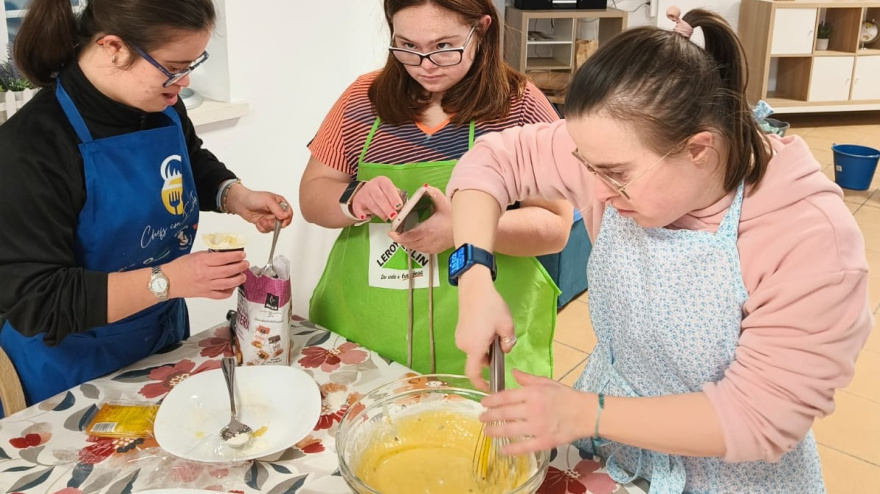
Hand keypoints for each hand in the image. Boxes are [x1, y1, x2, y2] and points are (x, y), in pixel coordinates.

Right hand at [164, 250, 249, 299]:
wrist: (168, 281)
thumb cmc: (180, 267)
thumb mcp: (195, 255)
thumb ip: (210, 255)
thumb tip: (224, 254)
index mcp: (202, 262)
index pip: (223, 258)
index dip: (235, 256)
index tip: (242, 255)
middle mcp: (205, 274)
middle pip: (228, 271)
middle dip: (240, 267)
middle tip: (245, 264)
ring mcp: (206, 285)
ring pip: (227, 283)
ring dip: (238, 279)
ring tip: (242, 275)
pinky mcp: (205, 294)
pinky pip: (221, 295)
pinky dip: (229, 291)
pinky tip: (232, 286)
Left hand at [226, 185, 292, 232]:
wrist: (240, 203)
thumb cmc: (254, 198)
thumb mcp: (268, 200)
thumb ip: (278, 209)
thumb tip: (286, 216)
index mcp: (280, 204)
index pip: (289, 214)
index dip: (286, 219)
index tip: (281, 222)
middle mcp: (276, 211)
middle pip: (282, 223)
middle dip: (274, 224)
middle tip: (267, 221)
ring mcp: (270, 218)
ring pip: (275, 228)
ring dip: (267, 226)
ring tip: (261, 221)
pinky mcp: (264, 223)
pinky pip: (267, 230)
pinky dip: (262, 228)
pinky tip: (258, 223)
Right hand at [350, 176, 402, 221]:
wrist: (365, 193)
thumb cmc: (381, 193)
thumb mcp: (390, 192)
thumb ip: (397, 198)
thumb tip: (405, 207)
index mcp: (382, 181)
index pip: (388, 188)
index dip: (393, 197)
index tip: (399, 206)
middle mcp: (372, 186)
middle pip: (379, 197)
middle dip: (387, 208)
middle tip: (394, 216)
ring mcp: (363, 193)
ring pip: (372, 204)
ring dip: (380, 213)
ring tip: (386, 218)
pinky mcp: (357, 202)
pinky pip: (359, 209)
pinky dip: (362, 214)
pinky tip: (366, 217)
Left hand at [388, 186, 451, 253]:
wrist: (466, 228)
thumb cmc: (454, 217)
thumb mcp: (444, 202)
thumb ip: (433, 194)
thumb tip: (425, 188)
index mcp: (429, 229)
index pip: (409, 236)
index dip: (398, 236)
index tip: (391, 232)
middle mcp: (429, 240)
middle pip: (408, 243)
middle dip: (399, 238)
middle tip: (394, 232)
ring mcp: (431, 247)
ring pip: (413, 247)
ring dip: (406, 242)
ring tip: (401, 235)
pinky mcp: (434, 250)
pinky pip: (420, 250)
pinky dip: (413, 245)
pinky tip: (412, 239)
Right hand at [455, 268, 516, 388]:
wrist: (474, 287)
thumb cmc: (490, 306)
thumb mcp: (506, 325)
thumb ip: (508, 342)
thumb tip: (504, 350)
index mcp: (474, 347)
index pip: (473, 373)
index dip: (480, 383)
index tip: (489, 388)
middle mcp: (463, 345)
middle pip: (477, 360)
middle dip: (489, 357)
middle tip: (501, 342)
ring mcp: (459, 337)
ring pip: (475, 350)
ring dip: (485, 347)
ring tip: (495, 330)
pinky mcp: (459, 330)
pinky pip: (471, 341)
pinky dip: (480, 339)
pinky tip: (487, 325)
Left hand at [480, 370, 591, 454]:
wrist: (586, 413)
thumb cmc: (566, 396)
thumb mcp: (547, 382)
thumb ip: (528, 379)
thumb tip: (513, 373)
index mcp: (533, 393)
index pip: (506, 396)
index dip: (492, 400)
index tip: (483, 403)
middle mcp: (533, 409)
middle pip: (504, 413)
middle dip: (490, 416)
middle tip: (481, 418)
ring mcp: (538, 427)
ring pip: (510, 430)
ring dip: (495, 431)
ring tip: (487, 431)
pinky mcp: (544, 441)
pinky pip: (523, 447)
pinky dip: (511, 449)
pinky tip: (502, 449)